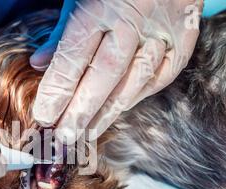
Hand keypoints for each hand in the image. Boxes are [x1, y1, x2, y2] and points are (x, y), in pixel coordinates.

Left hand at [31, 0, 202, 141]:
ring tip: (87, 134)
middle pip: (105, 75)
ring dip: (109, 112)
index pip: (74, 56)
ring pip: (135, 80)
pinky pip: (164, 73)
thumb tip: (40, 64)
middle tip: (64, 138)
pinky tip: (121, 109)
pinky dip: (141, 94)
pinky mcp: (184, 32)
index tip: (44, 116)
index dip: (58, 90)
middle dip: (82, 111)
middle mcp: (133, 17)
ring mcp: (162, 26)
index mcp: (101, 2)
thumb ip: (61, 31)